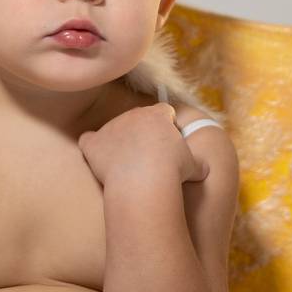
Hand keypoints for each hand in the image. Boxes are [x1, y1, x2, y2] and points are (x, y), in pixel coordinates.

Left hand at [78, 102, 209, 188]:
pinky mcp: (94, 143)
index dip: (166, 126)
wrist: (144, 180)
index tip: (168, 143)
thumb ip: (197, 162)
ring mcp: (111, 127)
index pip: (163, 112)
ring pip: (113, 130)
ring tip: (126, 165)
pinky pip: (88, 140)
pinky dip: (92, 148)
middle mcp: (133, 115)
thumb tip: (203, 168)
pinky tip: (97, 159)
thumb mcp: (195, 166)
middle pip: (136, 118)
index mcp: (158, 115)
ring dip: (119, 142)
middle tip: (148, 156)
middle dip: (141, 133)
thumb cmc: (172, 171)